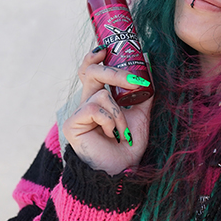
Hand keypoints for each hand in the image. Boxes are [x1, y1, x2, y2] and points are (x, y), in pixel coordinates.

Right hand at [62, 47, 153, 175]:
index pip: (91, 71)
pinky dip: (109, 121)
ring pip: (101, 94)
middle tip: (136, 81)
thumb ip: (142, 95)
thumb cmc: (128, 146)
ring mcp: (78, 112)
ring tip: (123, 131)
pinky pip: (95, 109)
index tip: (105, 49)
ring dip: (119, 114)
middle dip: (116, 73)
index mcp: (99, 98)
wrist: (121, 171)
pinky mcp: (72, 124)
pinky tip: (111, 135)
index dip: (94, 57)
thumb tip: (148, 70)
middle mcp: (86, 102)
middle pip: (92, 72)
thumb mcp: (140, 116)